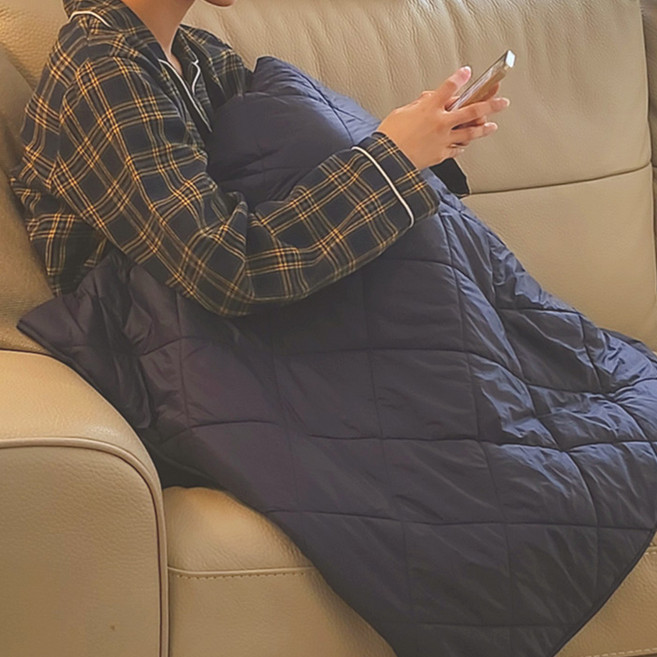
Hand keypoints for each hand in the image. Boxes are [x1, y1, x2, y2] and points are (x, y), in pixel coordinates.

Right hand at [376, 67, 509, 169]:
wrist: (388, 160)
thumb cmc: (389, 137)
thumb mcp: (401, 113)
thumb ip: (417, 105)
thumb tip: (427, 100)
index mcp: (429, 108)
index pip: (449, 87)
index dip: (460, 78)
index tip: (468, 72)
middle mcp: (440, 122)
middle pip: (471, 110)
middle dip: (489, 104)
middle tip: (501, 100)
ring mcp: (443, 139)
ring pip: (470, 132)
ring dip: (484, 128)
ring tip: (492, 126)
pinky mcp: (441, 154)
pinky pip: (457, 149)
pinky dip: (463, 145)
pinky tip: (466, 144)